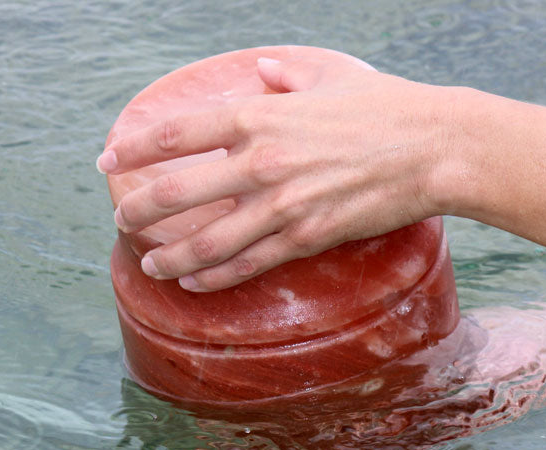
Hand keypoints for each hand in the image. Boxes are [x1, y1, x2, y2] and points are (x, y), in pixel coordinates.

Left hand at [97, 56, 454, 291]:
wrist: (437, 148)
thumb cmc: (387, 107)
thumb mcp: (332, 77)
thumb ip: (288, 76)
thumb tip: (263, 70)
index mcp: (260, 115)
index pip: (177, 133)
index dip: (133, 149)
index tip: (108, 160)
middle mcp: (261, 162)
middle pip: (177, 194)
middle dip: (139, 211)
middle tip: (121, 221)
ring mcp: (282, 205)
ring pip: (207, 242)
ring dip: (170, 256)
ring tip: (149, 264)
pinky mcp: (306, 238)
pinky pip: (248, 264)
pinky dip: (214, 276)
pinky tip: (193, 283)